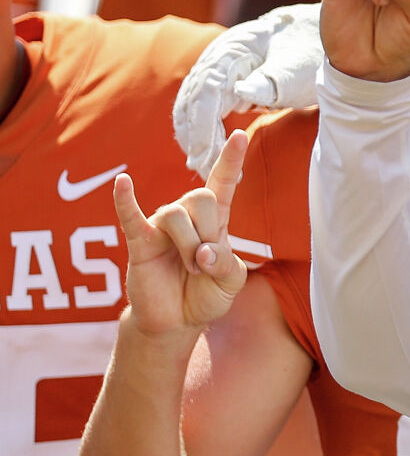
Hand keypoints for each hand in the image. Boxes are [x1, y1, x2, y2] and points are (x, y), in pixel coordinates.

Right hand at [114, 132, 249, 339]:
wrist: (177, 321)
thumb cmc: (206, 295)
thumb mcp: (231, 282)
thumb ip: (227, 264)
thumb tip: (203, 253)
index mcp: (215, 220)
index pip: (223, 182)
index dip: (231, 160)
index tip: (241, 134)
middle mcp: (187, 216)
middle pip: (202, 197)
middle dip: (209, 232)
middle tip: (205, 263)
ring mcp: (161, 227)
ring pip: (176, 214)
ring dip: (189, 244)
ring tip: (191, 269)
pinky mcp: (139, 241)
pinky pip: (130, 216)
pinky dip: (125, 200)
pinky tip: (122, 183)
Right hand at [172, 4, 322, 173]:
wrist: (312, 36)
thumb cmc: (307, 53)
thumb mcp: (295, 70)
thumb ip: (268, 82)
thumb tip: (240, 93)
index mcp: (230, 51)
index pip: (205, 94)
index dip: (202, 128)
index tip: (205, 157)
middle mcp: (215, 58)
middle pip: (192, 101)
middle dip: (194, 137)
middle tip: (202, 170)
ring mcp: (214, 68)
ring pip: (191, 105)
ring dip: (192, 136)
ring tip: (201, 166)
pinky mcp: (220, 81)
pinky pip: (201, 106)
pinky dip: (199, 128)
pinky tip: (205, 149)